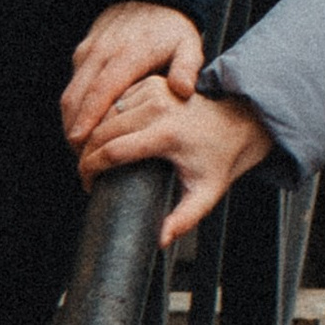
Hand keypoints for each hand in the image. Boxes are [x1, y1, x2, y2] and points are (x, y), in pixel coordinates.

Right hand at [62, 1, 202, 152]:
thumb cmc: (172, 27)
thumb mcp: (189, 45)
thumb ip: (187, 68)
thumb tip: (183, 91)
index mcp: (128, 55)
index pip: (101, 91)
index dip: (88, 119)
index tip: (81, 143)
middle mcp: (102, 52)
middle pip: (77, 97)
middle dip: (74, 129)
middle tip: (82, 158)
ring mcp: (89, 51)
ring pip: (70, 93)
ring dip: (71, 121)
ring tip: (81, 150)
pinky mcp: (83, 52)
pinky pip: (73, 84)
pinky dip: (75, 108)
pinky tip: (85, 127)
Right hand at [78, 77, 274, 243]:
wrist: (239, 122)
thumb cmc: (220, 160)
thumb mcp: (206, 194)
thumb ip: (184, 220)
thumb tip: (160, 241)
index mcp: (167, 134)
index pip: (112, 150)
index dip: (92, 169)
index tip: (88, 185)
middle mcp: (158, 107)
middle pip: (102, 130)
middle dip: (86, 154)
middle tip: (85, 175)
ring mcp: (154, 90)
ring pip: (106, 113)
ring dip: (92, 134)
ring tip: (90, 158)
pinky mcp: (152, 83)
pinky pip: (116, 100)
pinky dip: (104, 117)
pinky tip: (102, 136)